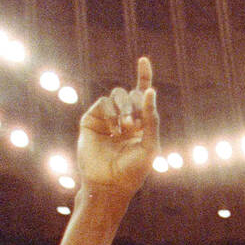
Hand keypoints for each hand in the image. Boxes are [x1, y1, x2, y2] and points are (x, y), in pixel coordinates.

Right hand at [77, 56, 158, 194]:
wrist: (109, 184)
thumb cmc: (133, 170)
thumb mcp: (150, 146)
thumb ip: (152, 120)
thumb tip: (151, 90)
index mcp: (140, 124)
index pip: (142, 96)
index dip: (143, 76)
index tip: (143, 60)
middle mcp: (123, 118)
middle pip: (131, 93)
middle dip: (136, 104)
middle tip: (134, 124)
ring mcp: (107, 118)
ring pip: (117, 95)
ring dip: (124, 107)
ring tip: (125, 127)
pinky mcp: (91, 119)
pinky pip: (104, 103)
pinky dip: (111, 114)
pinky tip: (114, 131)